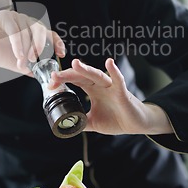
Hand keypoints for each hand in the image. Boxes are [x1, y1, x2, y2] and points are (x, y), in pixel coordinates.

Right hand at [0, 9, 65, 74]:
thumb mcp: (16, 61)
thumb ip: (30, 67)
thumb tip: (43, 76)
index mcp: (30, 30)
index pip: (48, 33)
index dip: (56, 42)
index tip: (61, 54)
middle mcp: (25, 21)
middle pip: (41, 30)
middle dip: (41, 46)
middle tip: (37, 60)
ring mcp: (15, 17)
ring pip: (27, 31)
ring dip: (27, 49)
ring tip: (23, 63)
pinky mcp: (4, 17)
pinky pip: (15, 31)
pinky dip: (18, 45)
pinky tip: (18, 56)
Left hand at [49, 58, 172, 134]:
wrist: (137, 124)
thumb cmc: (117, 119)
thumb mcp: (93, 122)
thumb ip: (80, 121)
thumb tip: (65, 124)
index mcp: (92, 90)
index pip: (75, 81)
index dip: (62, 81)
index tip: (50, 85)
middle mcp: (100, 85)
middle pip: (81, 76)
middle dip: (68, 75)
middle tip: (54, 75)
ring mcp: (111, 87)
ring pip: (97, 75)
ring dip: (85, 69)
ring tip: (74, 63)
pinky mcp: (123, 92)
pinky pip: (118, 80)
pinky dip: (114, 71)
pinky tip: (109, 62)